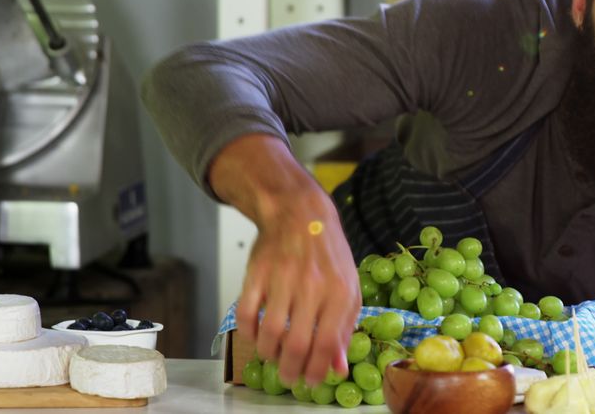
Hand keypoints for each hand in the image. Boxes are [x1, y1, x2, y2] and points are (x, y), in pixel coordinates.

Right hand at [210, 134, 360, 387]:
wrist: (301, 213)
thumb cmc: (328, 255)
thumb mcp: (348, 289)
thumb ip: (344, 329)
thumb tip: (338, 368)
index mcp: (339, 292)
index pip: (327, 343)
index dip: (318, 370)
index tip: (312, 381)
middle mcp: (312, 286)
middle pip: (297, 343)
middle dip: (291, 369)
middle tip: (289, 376)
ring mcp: (282, 279)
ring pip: (270, 332)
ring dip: (269, 353)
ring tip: (274, 356)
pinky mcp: (257, 273)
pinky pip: (246, 312)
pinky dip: (248, 332)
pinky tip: (257, 335)